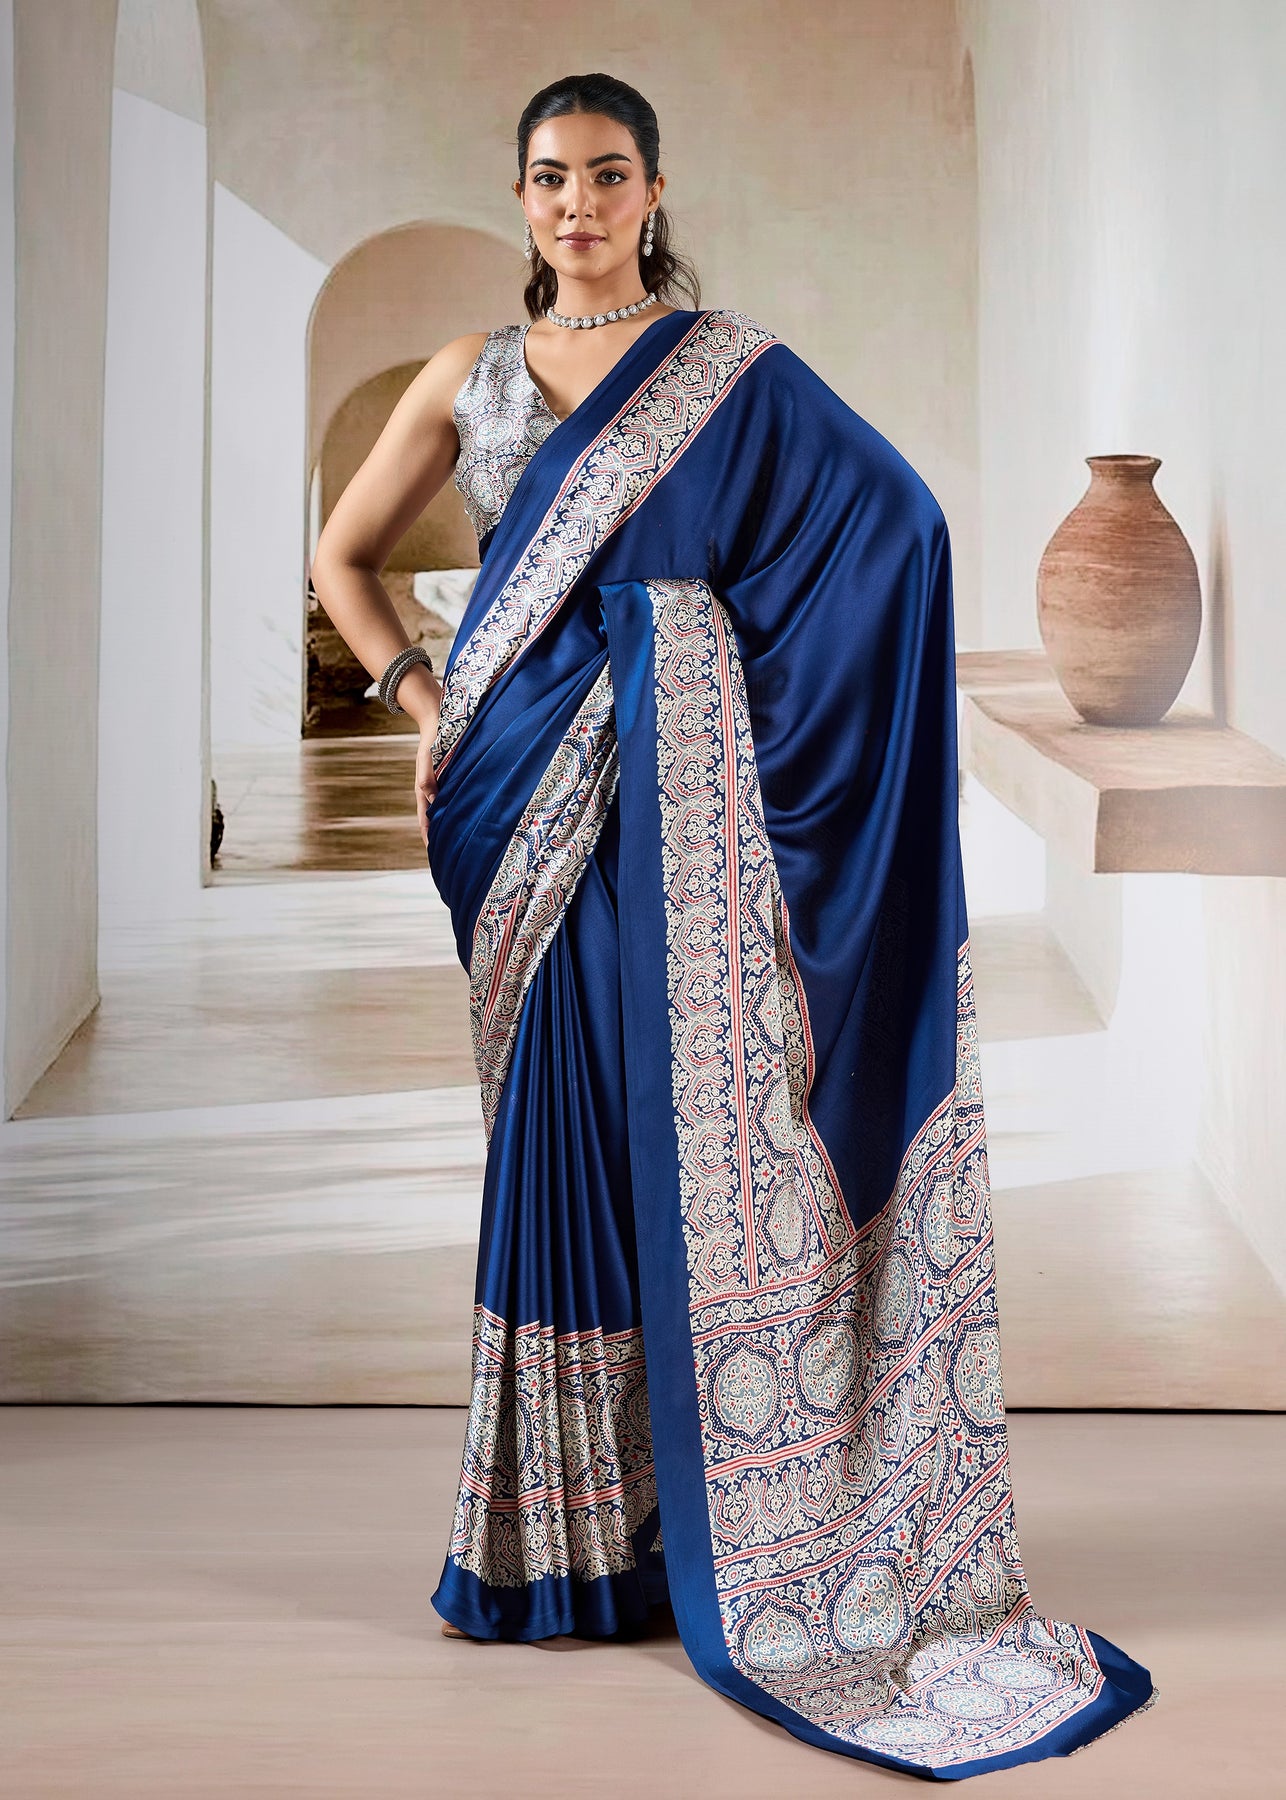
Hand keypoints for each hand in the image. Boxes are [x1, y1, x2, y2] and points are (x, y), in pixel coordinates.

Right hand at [398, 666, 442, 848]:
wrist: (439, 718)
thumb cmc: (433, 738)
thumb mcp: (428, 757)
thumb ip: (427, 777)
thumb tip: (431, 798)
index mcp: (425, 788)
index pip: (426, 818)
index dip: (429, 835)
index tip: (434, 852)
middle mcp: (434, 790)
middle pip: (436, 819)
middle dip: (440, 836)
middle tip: (449, 856)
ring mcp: (444, 785)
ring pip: (447, 811)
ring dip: (451, 826)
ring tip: (460, 843)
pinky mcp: (453, 778)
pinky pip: (456, 799)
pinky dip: (460, 811)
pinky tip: (470, 818)